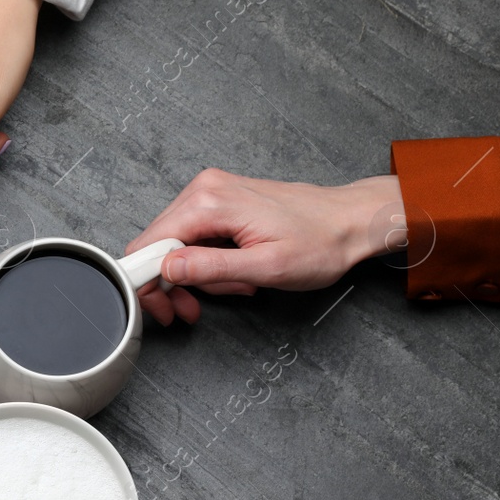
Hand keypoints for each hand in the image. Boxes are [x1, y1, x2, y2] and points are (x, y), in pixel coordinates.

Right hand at [128, 170, 403, 324]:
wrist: (351, 221)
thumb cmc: (321, 243)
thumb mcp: (265, 266)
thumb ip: (211, 268)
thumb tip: (167, 268)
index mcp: (210, 202)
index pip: (148, 246)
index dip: (147, 283)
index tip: (162, 308)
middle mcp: (204, 190)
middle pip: (157, 246)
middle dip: (172, 285)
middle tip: (190, 310)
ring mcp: (211, 192)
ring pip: (174, 245)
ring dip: (194, 277)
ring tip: (232, 287)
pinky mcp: (220, 200)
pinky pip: (193, 237)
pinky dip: (206, 262)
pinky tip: (233, 272)